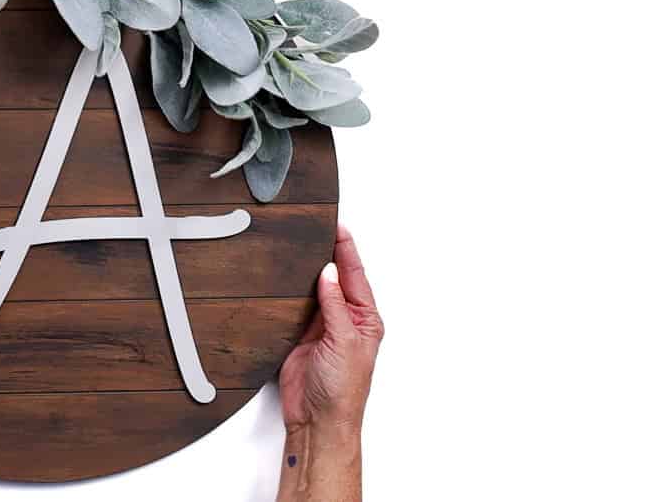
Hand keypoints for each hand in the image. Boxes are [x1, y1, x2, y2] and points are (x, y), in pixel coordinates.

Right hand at [279, 224, 383, 433]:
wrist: (317, 419)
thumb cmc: (342, 390)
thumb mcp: (344, 341)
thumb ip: (334, 305)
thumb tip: (328, 272)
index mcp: (364, 319)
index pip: (354, 275)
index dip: (345, 250)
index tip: (337, 226)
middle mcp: (343, 319)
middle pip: (333, 278)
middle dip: (325, 254)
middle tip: (315, 227)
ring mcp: (320, 326)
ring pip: (312, 290)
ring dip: (304, 272)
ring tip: (296, 245)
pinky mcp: (297, 335)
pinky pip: (291, 306)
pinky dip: (287, 292)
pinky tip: (281, 278)